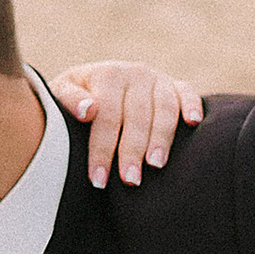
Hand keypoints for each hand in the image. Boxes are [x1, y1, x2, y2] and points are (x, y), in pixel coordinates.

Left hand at [45, 61, 204, 188]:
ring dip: (161, 137)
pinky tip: (193, 123)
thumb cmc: (75, 98)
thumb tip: (88, 110)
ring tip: (155, 165)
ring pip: (164, 109)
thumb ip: (69, 99)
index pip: (105, 116)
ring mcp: (157, 78)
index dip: (102, 149)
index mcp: (107, 75)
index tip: (98, 179)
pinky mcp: (176, 85)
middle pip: (136, 116)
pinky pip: (187, 93)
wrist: (95, 82)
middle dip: (132, 150)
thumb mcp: (61, 93)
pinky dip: (192, 105)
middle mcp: (135, 73)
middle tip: (130, 180)